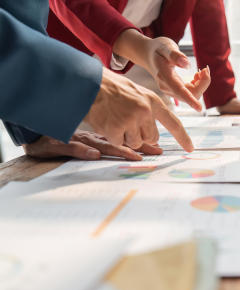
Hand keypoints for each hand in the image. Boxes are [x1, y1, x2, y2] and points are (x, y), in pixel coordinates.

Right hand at [23, 130, 162, 160]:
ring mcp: (76, 140)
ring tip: (133, 155)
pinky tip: (94, 155)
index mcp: (97, 136)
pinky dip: (83, 151)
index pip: (124, 138)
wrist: (31, 134)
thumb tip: (116, 153)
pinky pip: (72, 147)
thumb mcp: (81, 142)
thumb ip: (98, 145)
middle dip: (138, 147)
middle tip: (156, 153)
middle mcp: (91, 137)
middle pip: (118, 141)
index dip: (141, 142)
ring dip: (116, 150)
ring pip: (100, 144)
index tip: (159, 149)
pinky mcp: (58, 144)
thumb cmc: (58, 138)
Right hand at [84, 68, 193, 151]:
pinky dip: (112, 136)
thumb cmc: (110, 87)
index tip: (190, 148)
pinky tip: (107, 122)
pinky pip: (119, 142)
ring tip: (115, 119)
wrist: (87, 83)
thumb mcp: (135, 92)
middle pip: (152, 138)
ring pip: (135, 143)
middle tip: (127, 122)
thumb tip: (153, 132)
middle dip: (141, 135)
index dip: (183, 137)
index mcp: (153, 101)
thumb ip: (147, 108)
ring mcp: (131, 121)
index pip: (174, 123)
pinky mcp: (116, 129)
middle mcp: (145, 111)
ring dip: (126, 136)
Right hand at [113, 29, 209, 110]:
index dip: (190, 100)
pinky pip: (190, 93)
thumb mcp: (166, 46)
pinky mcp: (174, 91)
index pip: (179, 90)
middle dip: (203, 83)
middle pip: (191, 93)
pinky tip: (196, 76)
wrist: (148, 54)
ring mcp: (170, 90)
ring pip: (192, 94)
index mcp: (164, 76)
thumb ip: (175, 56)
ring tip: (200, 71)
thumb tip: (188, 65)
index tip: (199, 108)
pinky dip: (198, 85)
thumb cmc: (157, 49)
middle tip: (205, 69)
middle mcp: (166, 87)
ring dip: (201, 84)